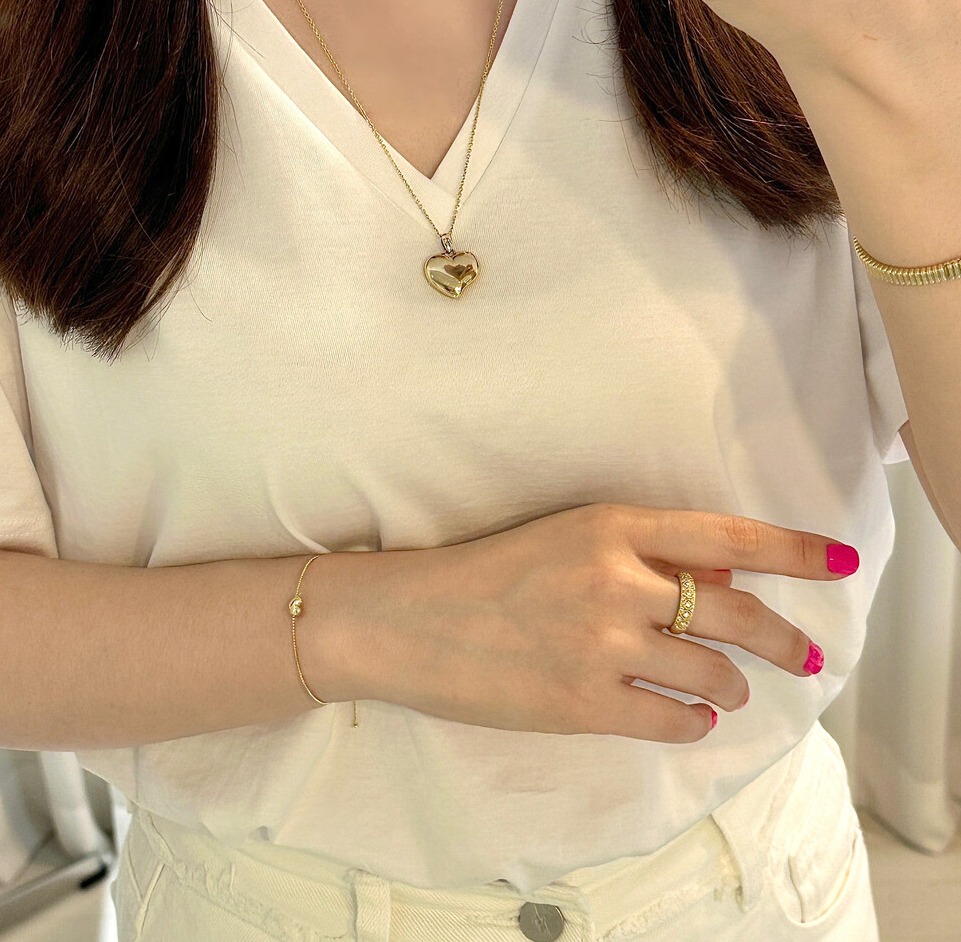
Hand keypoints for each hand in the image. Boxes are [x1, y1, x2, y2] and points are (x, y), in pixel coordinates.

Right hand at [327, 501, 854, 742]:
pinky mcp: (583, 701)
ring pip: (711, 671)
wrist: (409, 622)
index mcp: (611, 525)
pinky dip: (693, 721)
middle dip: (784, 638)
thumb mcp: (565, 537)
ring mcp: (602, 643)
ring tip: (728, 689)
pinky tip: (688, 716)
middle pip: (735, 609)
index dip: (791, 549)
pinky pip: (674, 719)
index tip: (836, 560)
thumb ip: (641, 551)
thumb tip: (720, 572)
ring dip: (731, 684)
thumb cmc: (485, 572)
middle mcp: (616, 579)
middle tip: (804, 657)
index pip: (727, 533)